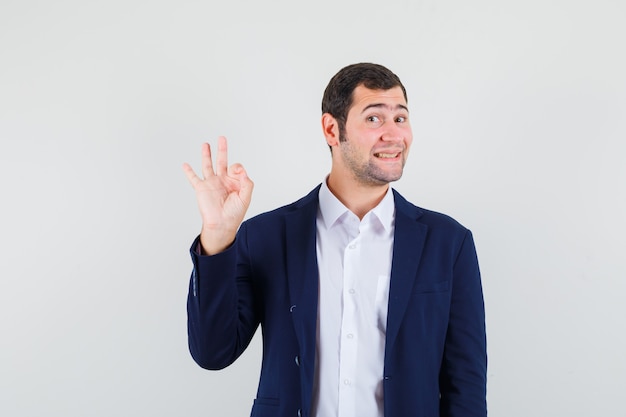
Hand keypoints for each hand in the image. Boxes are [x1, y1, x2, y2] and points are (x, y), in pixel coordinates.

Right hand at [182, 136, 253, 254]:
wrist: (221, 224)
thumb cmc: (234, 213)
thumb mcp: (246, 197)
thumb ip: (247, 182)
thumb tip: (241, 171)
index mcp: (234, 182)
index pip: (236, 167)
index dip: (237, 167)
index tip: (236, 172)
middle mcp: (222, 181)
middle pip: (222, 161)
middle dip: (222, 149)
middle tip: (222, 138)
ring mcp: (211, 183)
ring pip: (208, 165)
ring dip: (207, 155)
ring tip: (206, 144)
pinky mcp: (201, 188)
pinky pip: (193, 178)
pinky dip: (188, 171)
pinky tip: (185, 165)